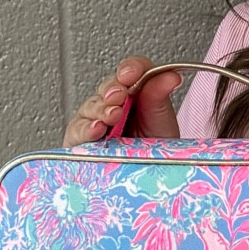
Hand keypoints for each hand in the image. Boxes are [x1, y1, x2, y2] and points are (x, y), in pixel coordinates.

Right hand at [63, 57, 181, 145]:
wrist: (147, 180)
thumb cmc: (154, 152)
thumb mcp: (162, 122)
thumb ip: (160, 96)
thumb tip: (171, 76)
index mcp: (134, 93)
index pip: (131, 71)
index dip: (130, 69)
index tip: (131, 74)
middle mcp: (112, 104)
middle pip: (107, 88)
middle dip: (113, 91)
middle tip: (120, 96)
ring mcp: (94, 121)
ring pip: (90, 107)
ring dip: (100, 110)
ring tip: (111, 117)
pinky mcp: (80, 141)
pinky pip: (77, 131)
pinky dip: (85, 129)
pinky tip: (95, 129)